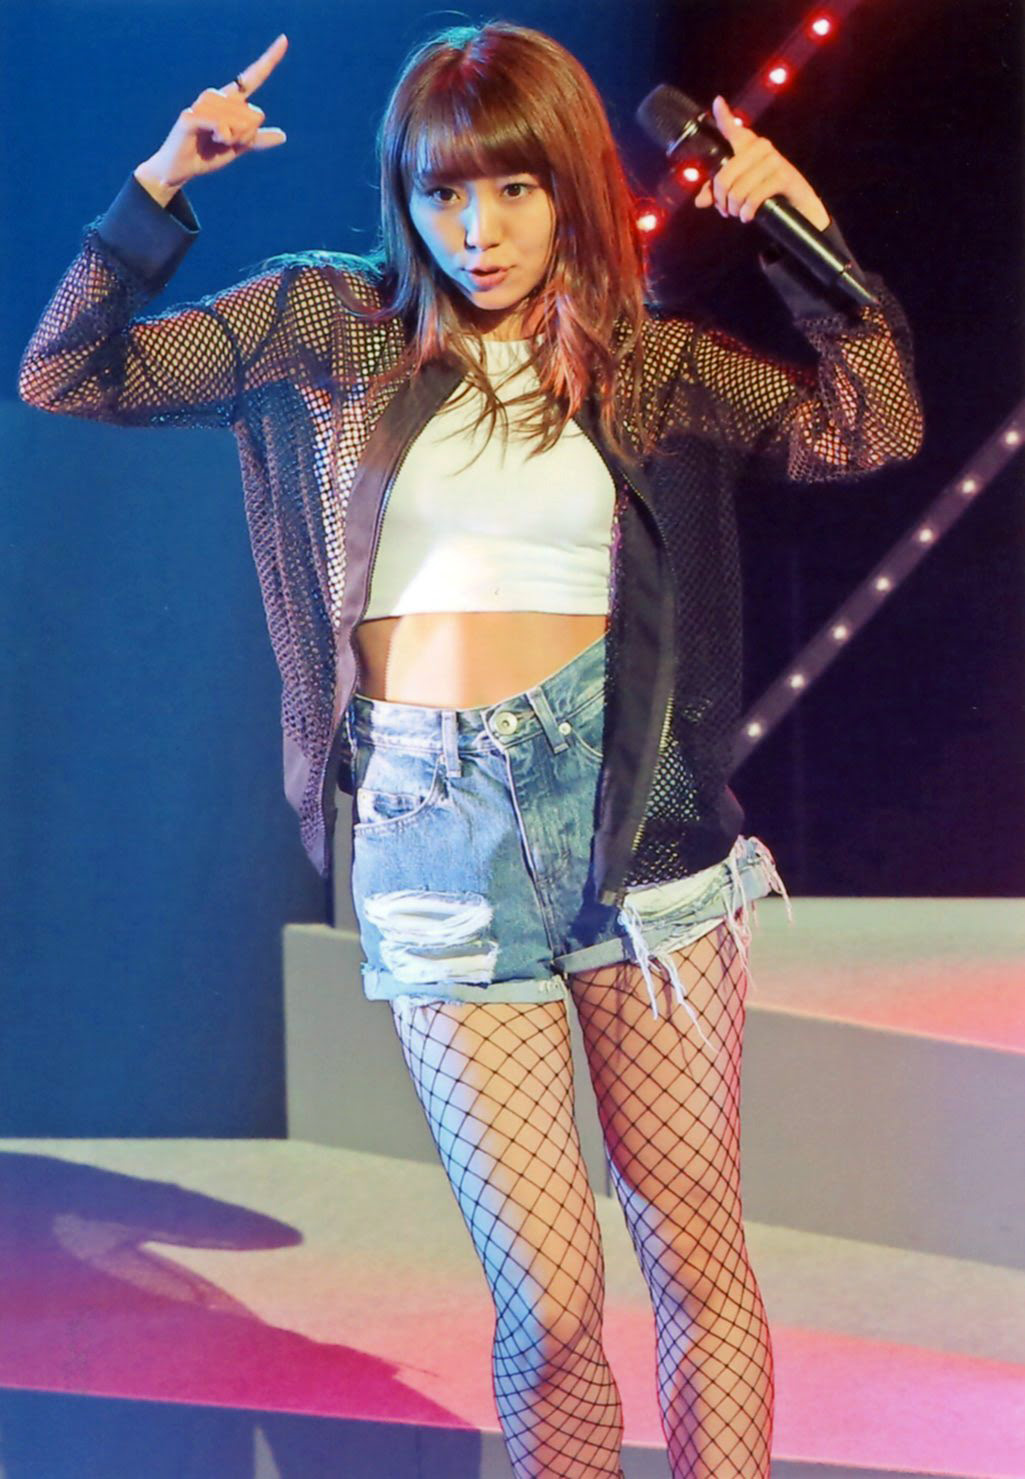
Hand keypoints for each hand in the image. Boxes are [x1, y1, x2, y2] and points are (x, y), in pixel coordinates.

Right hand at [136, 34, 289, 194]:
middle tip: (225, 143)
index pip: (252, 78)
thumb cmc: (207, 154)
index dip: (269, 60)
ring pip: (240, 120)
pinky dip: (224, 137)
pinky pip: (221, 125)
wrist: (181, 168)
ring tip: (216, 142)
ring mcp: (202, 104)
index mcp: (230, 101)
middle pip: (254, 114)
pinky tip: (215, 139)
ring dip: (234, 138)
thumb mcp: (237, 148)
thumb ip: (257, 139)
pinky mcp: (190, 116)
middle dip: (246, 137)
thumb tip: (283, 135)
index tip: (284, 40)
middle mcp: (217, 96)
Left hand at [693, 95, 830, 230]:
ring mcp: (774, 159)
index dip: (723, 116)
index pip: (733, 129)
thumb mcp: (741, 195)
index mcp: (750, 146)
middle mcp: (762, 147)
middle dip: (721, 199)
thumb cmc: (768, 198)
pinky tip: (748, 216)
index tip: (717, 101)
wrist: (800, 210)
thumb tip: (700, 201)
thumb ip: (719, 194)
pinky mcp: (783, 175)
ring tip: (739, 214)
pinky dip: (747, 212)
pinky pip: (753, 197)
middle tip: (726, 210)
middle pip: (724, 175)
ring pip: (737, 190)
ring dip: (734, 208)